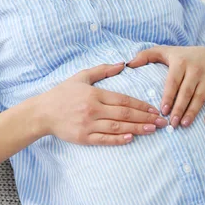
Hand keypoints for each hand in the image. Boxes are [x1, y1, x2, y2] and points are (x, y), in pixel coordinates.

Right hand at [40, 62, 167, 144]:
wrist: (43, 112)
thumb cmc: (63, 93)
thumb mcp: (81, 76)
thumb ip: (102, 69)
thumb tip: (122, 64)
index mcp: (95, 94)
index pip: (123, 100)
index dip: (141, 105)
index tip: (154, 109)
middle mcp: (93, 109)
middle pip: (124, 114)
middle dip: (145, 117)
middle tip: (161, 122)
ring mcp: (88, 125)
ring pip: (118, 128)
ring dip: (137, 129)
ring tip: (152, 130)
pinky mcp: (83, 138)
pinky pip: (105, 140)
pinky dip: (119, 140)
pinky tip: (132, 138)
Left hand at [127, 46, 204, 127]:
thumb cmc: (180, 56)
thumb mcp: (164, 52)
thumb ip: (145, 56)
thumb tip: (127, 64)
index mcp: (181, 62)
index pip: (173, 82)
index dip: (168, 96)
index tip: (163, 110)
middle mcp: (196, 69)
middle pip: (187, 92)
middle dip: (179, 108)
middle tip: (172, 123)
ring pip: (200, 97)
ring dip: (192, 112)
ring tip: (184, 124)